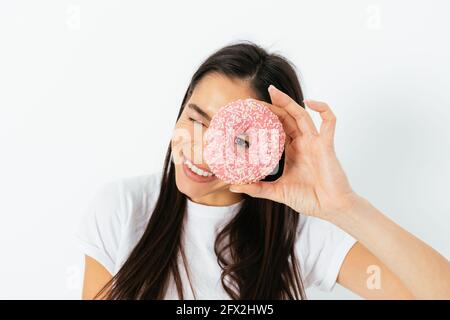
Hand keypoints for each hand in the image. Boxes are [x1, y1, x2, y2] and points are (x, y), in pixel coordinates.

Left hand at [229, 85, 356, 219]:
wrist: (330, 208)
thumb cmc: (309, 199)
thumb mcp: (277, 192)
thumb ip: (257, 188)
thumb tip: (233, 186)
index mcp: (291, 151)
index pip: (275, 129)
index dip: (263, 120)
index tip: (246, 114)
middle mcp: (302, 143)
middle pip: (286, 118)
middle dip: (271, 107)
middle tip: (252, 102)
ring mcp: (315, 142)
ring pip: (301, 115)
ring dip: (288, 102)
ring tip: (273, 92)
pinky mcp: (326, 145)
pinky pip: (329, 122)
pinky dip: (323, 109)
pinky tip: (310, 102)